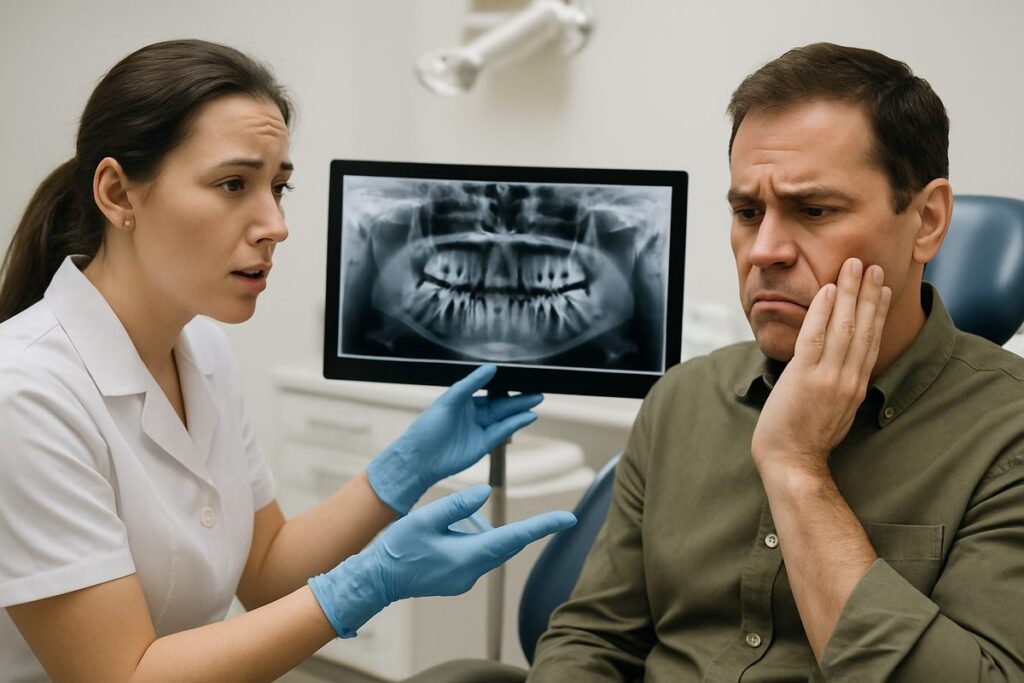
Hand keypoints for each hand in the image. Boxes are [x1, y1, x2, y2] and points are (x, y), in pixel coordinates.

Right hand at [308, 485, 575, 637]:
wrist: (376, 579)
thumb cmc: (397, 548)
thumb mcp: (425, 518)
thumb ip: (457, 506)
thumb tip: (485, 494)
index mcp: (467, 557)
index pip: (513, 538)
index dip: (542, 527)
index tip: (567, 518)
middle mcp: (471, 572)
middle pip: (502, 542)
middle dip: (507, 528)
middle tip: (502, 518)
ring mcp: (464, 578)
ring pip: (485, 545)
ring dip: (473, 530)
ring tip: (437, 529)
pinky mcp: (457, 579)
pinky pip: (473, 554)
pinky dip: (466, 540)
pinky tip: (438, 539)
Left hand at [367, 364, 541, 513]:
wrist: (419, 458)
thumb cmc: (427, 426)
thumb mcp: (449, 399)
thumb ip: (470, 384)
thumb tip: (491, 367)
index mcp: (463, 400)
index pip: (488, 390)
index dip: (504, 385)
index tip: (520, 377)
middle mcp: (472, 414)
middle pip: (500, 404)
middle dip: (519, 398)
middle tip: (538, 391)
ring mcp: (478, 430)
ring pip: (503, 418)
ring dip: (520, 410)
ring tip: (537, 401)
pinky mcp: (482, 445)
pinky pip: (501, 432)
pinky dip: (515, 424)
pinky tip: (528, 416)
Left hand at [751, 258, 891, 476]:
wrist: (793, 462)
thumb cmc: (806, 440)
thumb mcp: (835, 411)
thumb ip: (840, 386)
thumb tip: (838, 369)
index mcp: (856, 386)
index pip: (871, 341)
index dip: (877, 313)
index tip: (881, 289)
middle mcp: (848, 378)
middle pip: (863, 328)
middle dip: (868, 294)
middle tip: (872, 266)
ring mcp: (829, 377)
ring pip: (844, 326)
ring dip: (850, 293)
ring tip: (854, 266)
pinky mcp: (806, 377)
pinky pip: (816, 337)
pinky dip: (823, 311)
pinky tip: (828, 289)